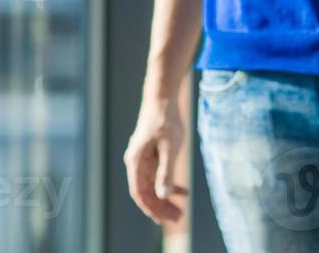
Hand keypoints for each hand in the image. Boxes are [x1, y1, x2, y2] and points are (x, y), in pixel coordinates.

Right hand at [123, 99, 189, 223]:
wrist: (163, 97)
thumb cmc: (165, 120)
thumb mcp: (169, 148)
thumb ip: (166, 171)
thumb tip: (163, 194)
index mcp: (136, 161)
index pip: (140, 193)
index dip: (152, 209)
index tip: (165, 221)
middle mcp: (136, 162)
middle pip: (146, 192)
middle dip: (161, 207)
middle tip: (179, 218)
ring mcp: (143, 159)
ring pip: (152, 186)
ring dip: (165, 199)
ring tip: (181, 210)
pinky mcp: (152, 155)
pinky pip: (157, 176)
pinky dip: (168, 185)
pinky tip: (183, 191)